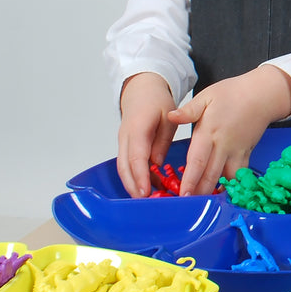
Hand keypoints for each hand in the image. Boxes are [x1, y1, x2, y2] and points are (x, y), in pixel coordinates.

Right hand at [117, 73, 177, 197]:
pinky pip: (126, 163)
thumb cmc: (156, 100)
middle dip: (133, 186)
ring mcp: (123, 141)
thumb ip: (163, 141)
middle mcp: (125, 136)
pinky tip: (147, 186)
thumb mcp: (168, 117)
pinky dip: (134, 176)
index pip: (136, 156)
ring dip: (132, 184)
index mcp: (138, 127)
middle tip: (146, 203)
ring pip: (123, 167)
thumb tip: (157, 164)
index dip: (140, 176)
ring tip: (147, 198)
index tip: (146, 192)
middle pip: (124, 166)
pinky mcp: (124, 145)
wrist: (141, 88)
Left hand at [167, 65, 290, 196]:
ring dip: (215, 191)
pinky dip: (232, 185)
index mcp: (209, 131)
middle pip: (210, 174)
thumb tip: (172, 116)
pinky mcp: (246, 154)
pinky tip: (223, 195)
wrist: (262, 95)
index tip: (182, 194)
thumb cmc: (232, 93)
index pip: (198, 160)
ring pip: (225, 177)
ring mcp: (237, 151)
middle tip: (188, 207)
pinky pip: (239, 174)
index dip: (190, 179)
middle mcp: (223, 145)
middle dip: (199, 192)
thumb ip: (189, 110)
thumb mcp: (207, 96)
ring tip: (203, 205)